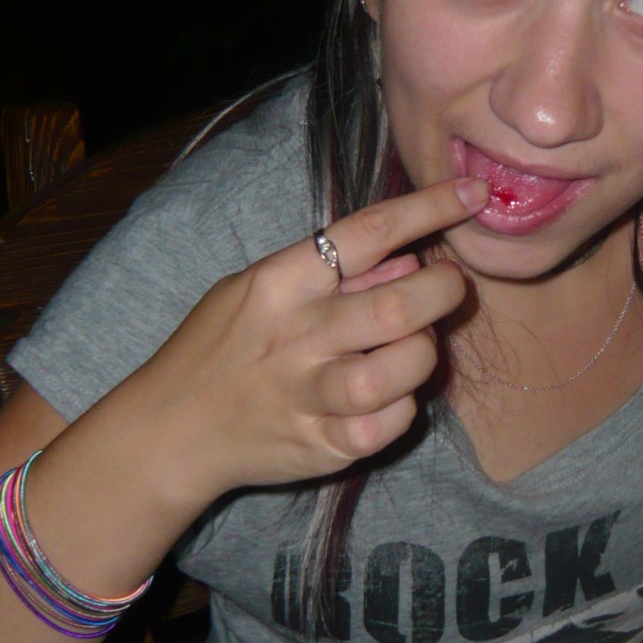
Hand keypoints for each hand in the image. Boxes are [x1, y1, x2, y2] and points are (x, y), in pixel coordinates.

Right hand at [126, 176, 489, 504]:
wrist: (168, 432)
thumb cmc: (220, 349)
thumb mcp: (257, 290)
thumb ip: (332, 275)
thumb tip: (408, 261)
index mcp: (281, 281)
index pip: (369, 231)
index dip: (431, 208)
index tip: (473, 196)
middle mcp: (298, 334)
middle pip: (399, 304)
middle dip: (443, 289)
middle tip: (447, 287)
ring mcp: (310, 393)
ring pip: (403, 367)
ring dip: (424, 352)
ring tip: (412, 346)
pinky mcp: (322, 445)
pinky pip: (391, 423)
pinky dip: (403, 407)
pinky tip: (389, 396)